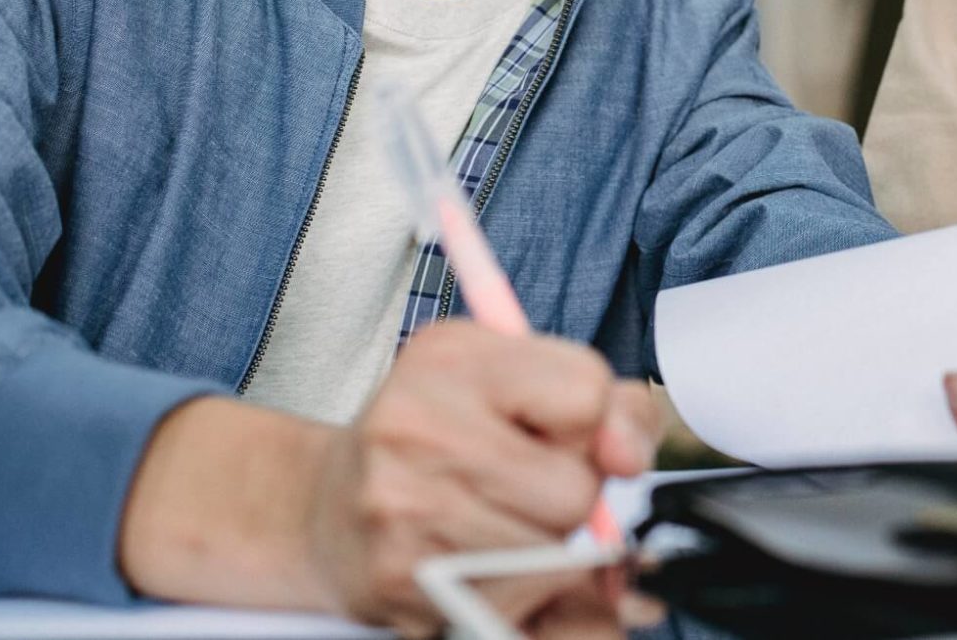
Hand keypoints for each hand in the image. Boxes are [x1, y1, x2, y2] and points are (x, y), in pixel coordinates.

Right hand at [305, 322, 658, 630]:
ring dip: (543, 546)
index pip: (588, 392)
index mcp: (451, 357)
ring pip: (552, 552)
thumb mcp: (520, 382)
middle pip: (576, 490)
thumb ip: (609, 405)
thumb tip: (628, 456)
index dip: (592, 422)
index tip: (557, 427)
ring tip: (494, 518)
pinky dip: (515, 588)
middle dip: (570, 495)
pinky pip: (515, 599)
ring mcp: (401, 505)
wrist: (328, 506)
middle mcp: (415, 424)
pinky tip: (475, 555)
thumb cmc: (442, 435)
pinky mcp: (401, 578)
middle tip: (524, 483)